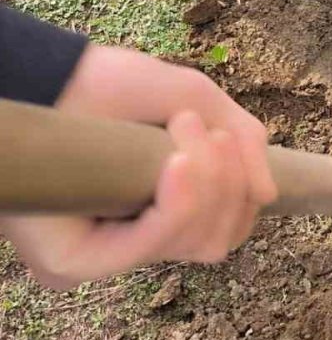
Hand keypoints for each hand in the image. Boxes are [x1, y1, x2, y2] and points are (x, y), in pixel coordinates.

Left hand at [0, 45, 276, 289]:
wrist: (53, 76)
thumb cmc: (114, 85)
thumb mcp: (196, 100)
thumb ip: (243, 142)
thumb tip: (269, 196)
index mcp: (162, 213)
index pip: (224, 231)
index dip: (241, 195)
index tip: (229, 137)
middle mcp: (133, 242)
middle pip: (216, 242)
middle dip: (228, 184)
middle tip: (204, 128)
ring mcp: (104, 257)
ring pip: (192, 244)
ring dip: (207, 181)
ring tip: (183, 126)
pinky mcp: (73, 263)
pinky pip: (147, 247)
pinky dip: (179, 204)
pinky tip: (179, 163)